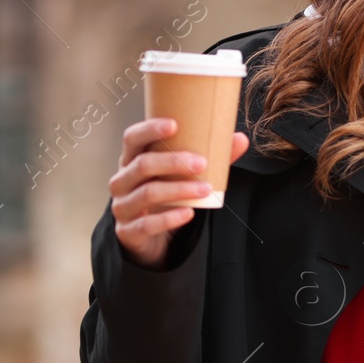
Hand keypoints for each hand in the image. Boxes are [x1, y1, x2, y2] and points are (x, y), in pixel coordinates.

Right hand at [109, 118, 248, 268]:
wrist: (151, 238)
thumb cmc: (166, 197)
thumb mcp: (183, 176)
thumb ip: (210, 158)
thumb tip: (240, 139)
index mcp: (132, 161)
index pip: (132, 138)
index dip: (149, 129)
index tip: (174, 124)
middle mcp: (122, 181)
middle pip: (141, 165)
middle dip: (173, 162)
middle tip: (203, 163)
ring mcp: (122, 207)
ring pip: (146, 194)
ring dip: (178, 190)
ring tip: (205, 189)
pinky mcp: (128, 231)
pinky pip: (146, 224)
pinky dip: (169, 218)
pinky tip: (188, 214)